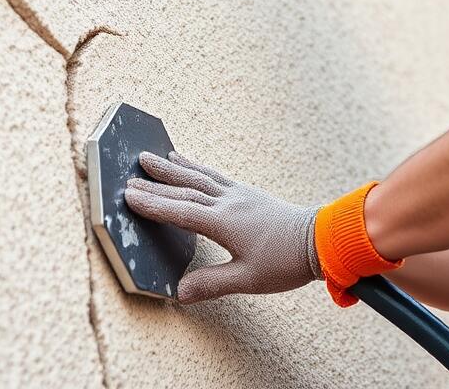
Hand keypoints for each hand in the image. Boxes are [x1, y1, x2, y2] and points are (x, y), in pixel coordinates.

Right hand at [124, 151, 320, 303]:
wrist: (319, 240)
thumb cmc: (285, 261)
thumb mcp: (248, 279)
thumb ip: (211, 283)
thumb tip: (179, 292)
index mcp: (225, 223)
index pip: (181, 212)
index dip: (153, 204)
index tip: (129, 196)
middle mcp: (228, 203)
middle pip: (185, 190)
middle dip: (155, 183)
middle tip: (128, 175)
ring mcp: (238, 195)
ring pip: (198, 177)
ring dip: (172, 168)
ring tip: (150, 157)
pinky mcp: (246, 193)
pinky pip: (214, 175)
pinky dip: (196, 167)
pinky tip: (187, 161)